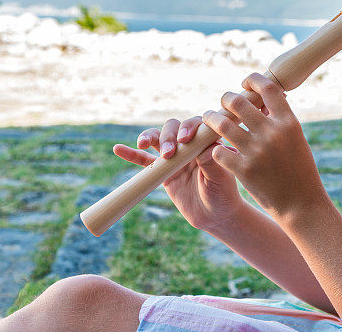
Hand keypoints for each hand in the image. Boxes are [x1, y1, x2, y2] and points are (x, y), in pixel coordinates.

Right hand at [112, 116, 245, 231]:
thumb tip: (208, 147)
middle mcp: (190, 145)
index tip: (184, 140)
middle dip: (168, 136)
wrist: (213, 216)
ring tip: (143, 143)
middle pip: (174, 128)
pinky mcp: (162, 170)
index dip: (189, 127)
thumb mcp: (221, 181)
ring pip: (158, 138)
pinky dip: (131, 154)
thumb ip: (213, 164)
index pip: (196, 125)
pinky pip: (144, 159)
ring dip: (150, 136)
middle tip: (168, 153)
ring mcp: (175, 156)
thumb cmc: (223, 195)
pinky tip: (118, 148)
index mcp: (206, 142)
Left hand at [202, 72, 327, 221]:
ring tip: (209, 119)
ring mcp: (256, 151)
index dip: (252, 80)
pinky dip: (215, 148)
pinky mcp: (243, 169)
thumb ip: (279, 119)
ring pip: (221, 123)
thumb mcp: (295, 139)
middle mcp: (272, 133)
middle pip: (238, 102)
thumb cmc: (299, 170)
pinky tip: (217, 150)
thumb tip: (263, 99)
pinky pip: (218, 150)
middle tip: (223, 103)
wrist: (301, 205)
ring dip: (211, 118)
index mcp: (288, 122)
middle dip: (226, 98)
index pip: (267, 88)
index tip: (245, 83)